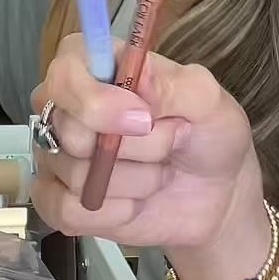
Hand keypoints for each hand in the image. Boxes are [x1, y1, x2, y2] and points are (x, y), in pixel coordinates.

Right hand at [30, 34, 261, 251]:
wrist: (217, 194)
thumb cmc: (207, 133)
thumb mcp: (207, 100)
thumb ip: (173, 84)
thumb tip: (139, 72)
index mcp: (97, 67)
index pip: (64, 74)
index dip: (96, 99)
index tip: (144, 117)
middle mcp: (69, 107)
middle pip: (69, 129)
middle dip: (136, 146)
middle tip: (172, 142)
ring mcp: (60, 155)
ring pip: (76, 174)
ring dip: (134, 180)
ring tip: (160, 172)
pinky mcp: (61, 201)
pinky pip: (65, 211)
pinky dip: (112, 212)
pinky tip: (136, 204)